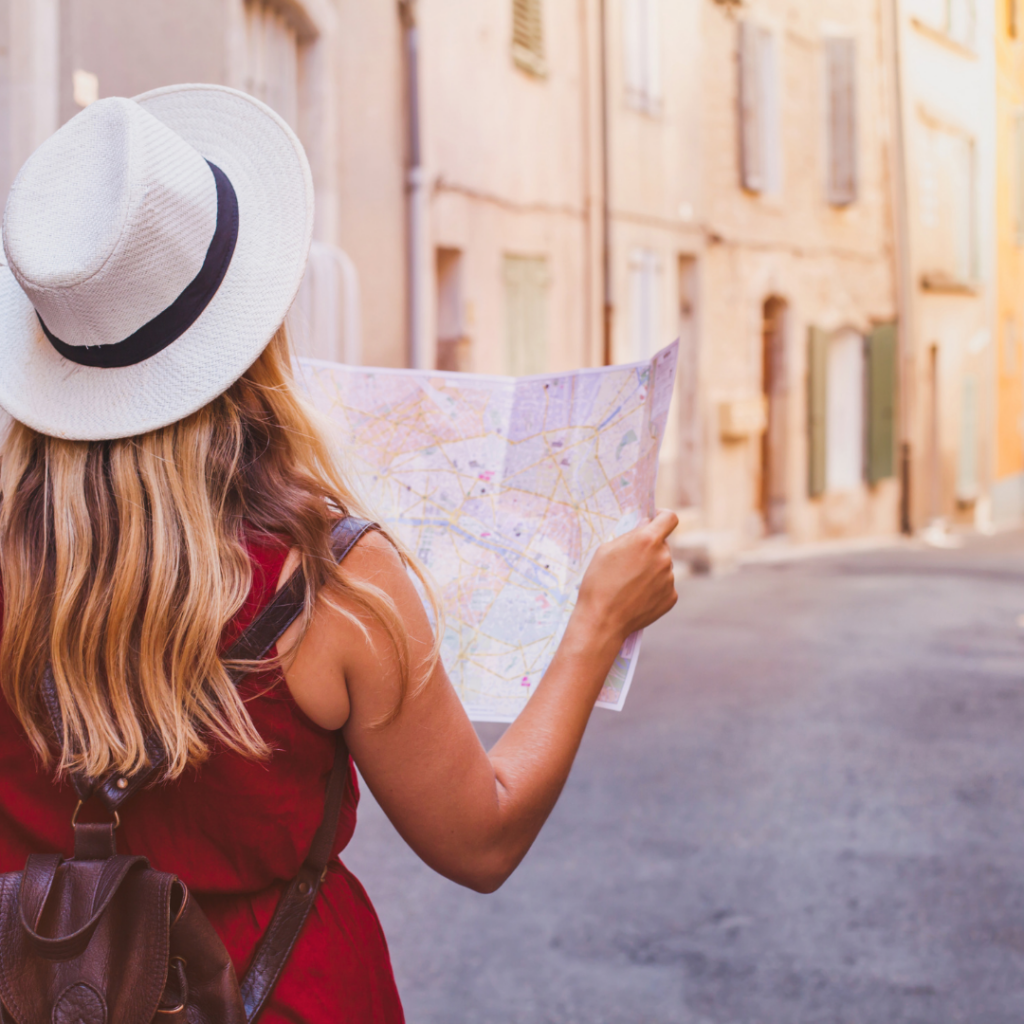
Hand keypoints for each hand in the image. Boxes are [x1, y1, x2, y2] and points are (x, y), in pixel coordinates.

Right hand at [572, 510, 678, 645]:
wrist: (602, 621)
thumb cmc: (598, 582)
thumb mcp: (606, 550)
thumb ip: (630, 535)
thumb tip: (645, 526)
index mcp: (648, 540)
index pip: (669, 518)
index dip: (662, 516)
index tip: (654, 520)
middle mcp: (663, 557)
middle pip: (662, 545)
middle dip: (648, 549)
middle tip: (628, 562)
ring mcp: (669, 579)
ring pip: (662, 566)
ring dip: (650, 570)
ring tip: (628, 584)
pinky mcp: (671, 597)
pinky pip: (664, 586)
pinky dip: (653, 588)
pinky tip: (635, 596)